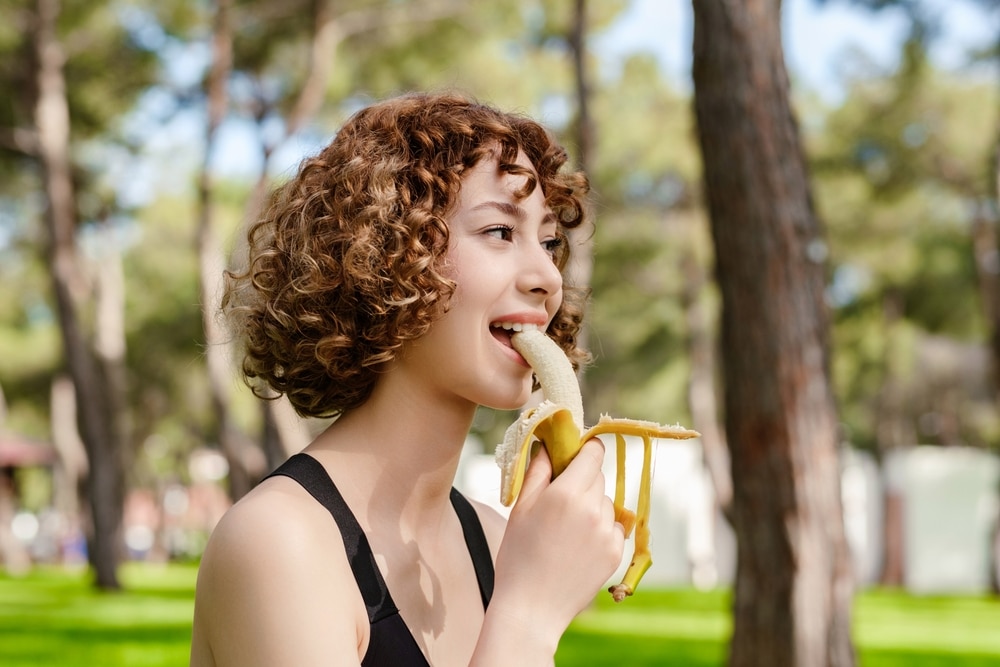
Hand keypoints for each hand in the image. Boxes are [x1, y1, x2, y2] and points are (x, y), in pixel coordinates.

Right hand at [489, 438, 624, 643]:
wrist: (532, 608)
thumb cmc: (518, 555)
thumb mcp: (521, 508)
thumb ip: (538, 470)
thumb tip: (549, 443)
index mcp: (567, 493)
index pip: (594, 453)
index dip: (583, 451)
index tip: (572, 457)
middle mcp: (594, 509)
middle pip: (598, 476)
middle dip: (582, 480)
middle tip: (559, 501)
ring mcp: (608, 533)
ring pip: (606, 502)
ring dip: (591, 506)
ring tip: (566, 531)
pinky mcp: (616, 552)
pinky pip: (613, 527)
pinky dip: (599, 529)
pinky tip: (577, 546)